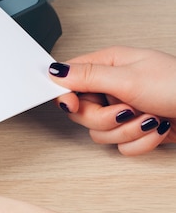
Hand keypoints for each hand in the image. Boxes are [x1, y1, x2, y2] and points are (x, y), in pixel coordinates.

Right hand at [49, 46, 175, 154]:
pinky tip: (156, 128)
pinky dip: (140, 142)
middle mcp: (113, 87)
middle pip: (82, 112)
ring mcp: (124, 110)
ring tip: (147, 118)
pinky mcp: (136, 130)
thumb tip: (55, 70)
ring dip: (127, 131)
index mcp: (108, 65)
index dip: (66, 95)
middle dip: (104, 118)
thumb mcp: (128, 78)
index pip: (69, 81)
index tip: (71, 105)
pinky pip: (120, 146)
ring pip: (100, 132)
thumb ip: (87, 76)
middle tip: (124, 110)